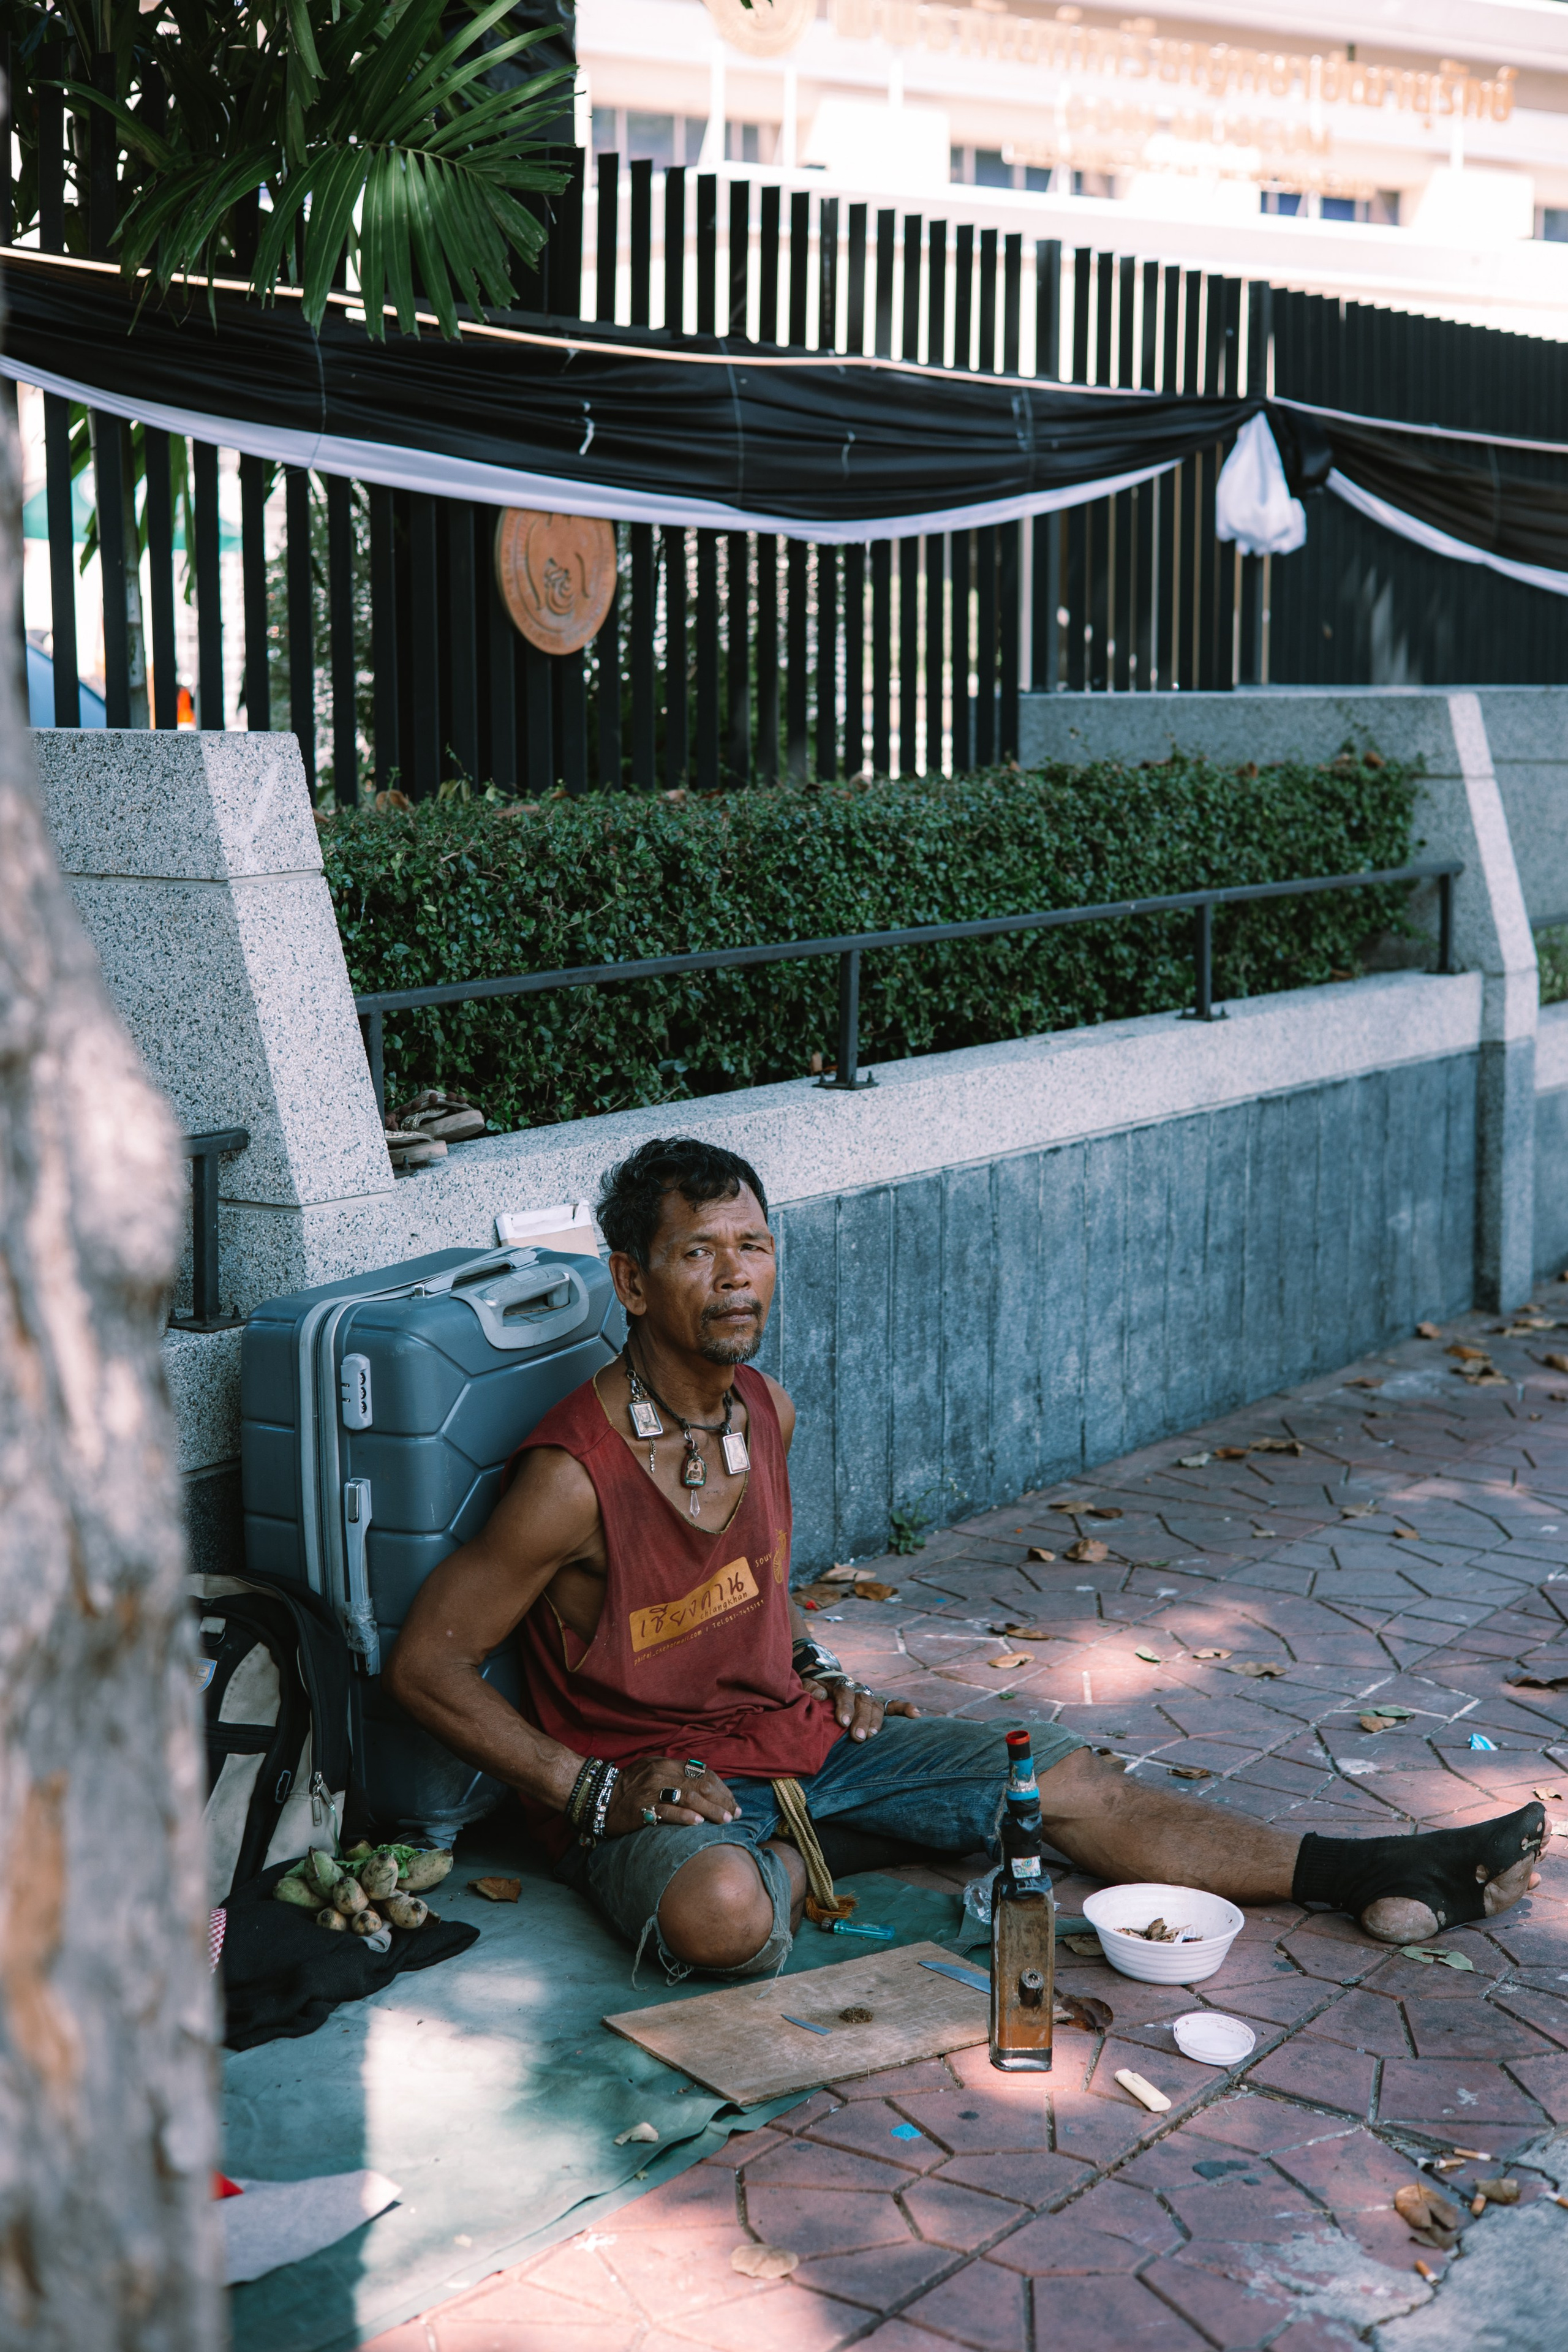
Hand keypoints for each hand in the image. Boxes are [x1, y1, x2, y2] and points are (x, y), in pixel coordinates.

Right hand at [604, 1756, 739, 1835]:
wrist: (599, 1797)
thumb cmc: (629, 1787)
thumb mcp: (653, 1771)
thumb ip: (676, 1774)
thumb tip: (705, 1783)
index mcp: (666, 1764)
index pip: (702, 1773)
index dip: (721, 1788)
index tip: (732, 1802)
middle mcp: (661, 1774)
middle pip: (700, 1785)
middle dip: (722, 1800)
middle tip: (734, 1814)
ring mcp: (651, 1791)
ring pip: (689, 1798)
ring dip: (710, 1810)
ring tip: (724, 1820)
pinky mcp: (642, 1808)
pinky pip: (667, 1811)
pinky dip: (684, 1816)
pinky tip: (697, 1823)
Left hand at [812, 1678, 920, 1742]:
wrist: (828, 1682)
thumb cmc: (817, 1691)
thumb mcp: (808, 1687)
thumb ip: (810, 1690)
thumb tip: (819, 1696)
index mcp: (840, 1684)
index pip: (844, 1692)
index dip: (844, 1706)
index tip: (843, 1721)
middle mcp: (857, 1689)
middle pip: (862, 1701)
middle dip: (861, 1719)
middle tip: (858, 1737)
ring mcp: (869, 1697)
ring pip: (876, 1706)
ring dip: (876, 1721)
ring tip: (873, 1735)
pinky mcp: (878, 1704)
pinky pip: (894, 1705)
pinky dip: (905, 1709)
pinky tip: (916, 1716)